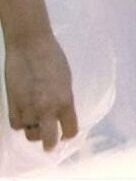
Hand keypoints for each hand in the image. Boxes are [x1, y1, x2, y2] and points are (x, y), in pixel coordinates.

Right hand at [4, 33, 77, 150]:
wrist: (30, 46)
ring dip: (34, 129)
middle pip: (48, 141)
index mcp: (65, 101)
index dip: (68, 133)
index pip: (70, 130)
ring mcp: (28, 109)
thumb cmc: (53, 57)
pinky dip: (21, 121)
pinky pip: (17, 125)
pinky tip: (24, 111)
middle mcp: (47, 109)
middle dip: (50, 144)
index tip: (66, 132)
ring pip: (30, 134)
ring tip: (36, 119)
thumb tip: (60, 113)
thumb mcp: (66, 80)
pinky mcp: (12, 106)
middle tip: (50, 142)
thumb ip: (63, 99)